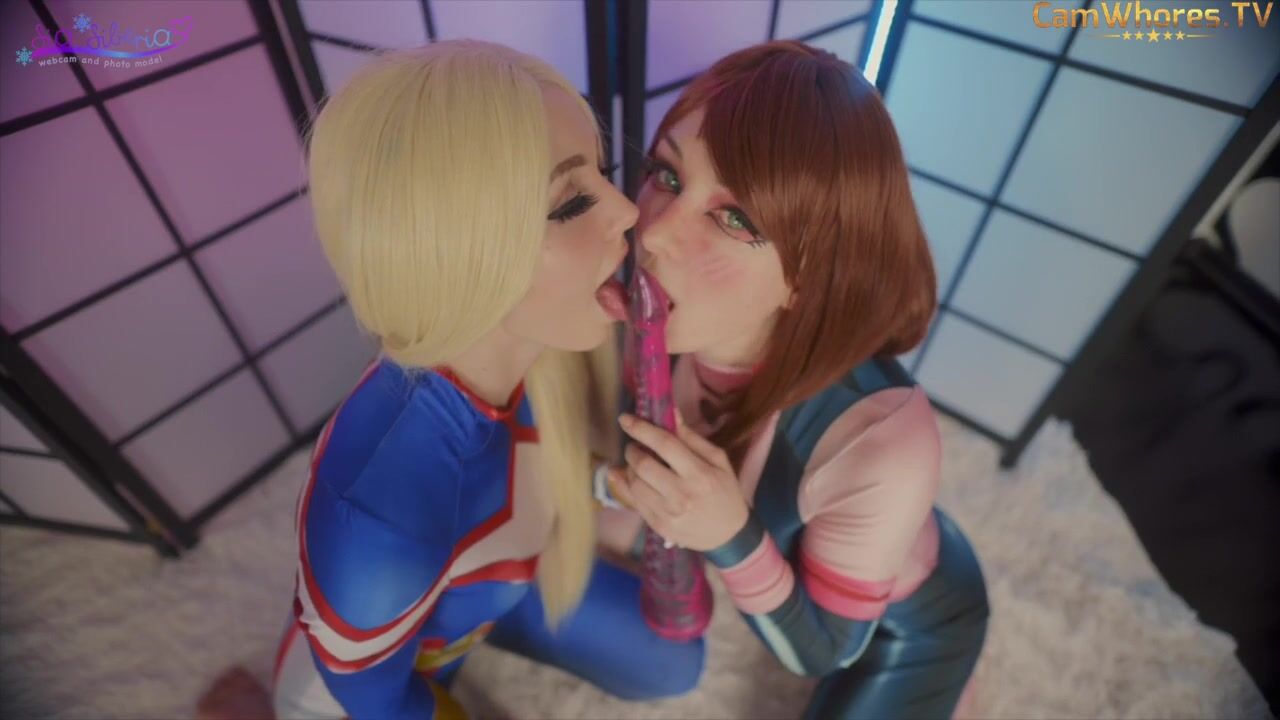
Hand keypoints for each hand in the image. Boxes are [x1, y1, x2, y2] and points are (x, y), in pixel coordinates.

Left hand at [606, 410, 748, 551]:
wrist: (728, 535)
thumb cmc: (725, 493)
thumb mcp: (719, 461)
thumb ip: (692, 438)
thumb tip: (671, 413)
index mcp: (699, 474)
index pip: (664, 445)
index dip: (642, 429)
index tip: (625, 419)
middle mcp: (681, 494)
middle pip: (643, 465)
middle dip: (633, 450)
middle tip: (635, 446)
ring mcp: (667, 513)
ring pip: (634, 484)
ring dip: (629, 468)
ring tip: (636, 463)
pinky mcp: (658, 526)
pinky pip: (633, 501)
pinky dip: (623, 485)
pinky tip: (622, 475)